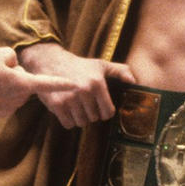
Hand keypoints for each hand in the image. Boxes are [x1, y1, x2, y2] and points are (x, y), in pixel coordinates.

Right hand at [0, 46, 79, 119]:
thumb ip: (13, 57)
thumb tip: (15, 67)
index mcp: (23, 83)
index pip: (48, 83)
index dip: (63, 84)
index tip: (77, 86)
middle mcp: (20, 98)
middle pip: (24, 80)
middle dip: (14, 74)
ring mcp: (11, 108)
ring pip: (13, 90)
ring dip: (5, 84)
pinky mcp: (1, 113)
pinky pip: (4, 99)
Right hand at [17, 42, 135, 128]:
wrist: (50, 61)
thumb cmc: (79, 65)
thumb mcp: (100, 65)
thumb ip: (120, 71)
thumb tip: (134, 81)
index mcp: (97, 83)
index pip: (108, 112)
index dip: (105, 111)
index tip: (99, 106)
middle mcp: (84, 91)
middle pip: (94, 119)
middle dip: (91, 113)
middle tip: (85, 102)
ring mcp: (69, 99)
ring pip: (82, 123)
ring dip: (80, 117)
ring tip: (76, 105)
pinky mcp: (57, 105)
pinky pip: (68, 124)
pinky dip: (68, 120)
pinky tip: (67, 109)